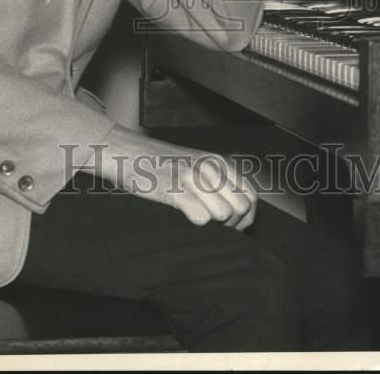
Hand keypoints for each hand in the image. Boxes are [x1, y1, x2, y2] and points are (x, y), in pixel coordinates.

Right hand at [85, 125, 257, 230]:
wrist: (128, 152)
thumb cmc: (163, 165)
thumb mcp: (198, 165)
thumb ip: (220, 182)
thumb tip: (242, 212)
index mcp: (219, 162)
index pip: (251, 197)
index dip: (245, 218)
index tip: (231, 227)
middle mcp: (209, 167)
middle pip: (241, 208)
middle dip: (232, 225)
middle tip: (214, 228)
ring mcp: (191, 176)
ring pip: (224, 213)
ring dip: (214, 226)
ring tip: (198, 220)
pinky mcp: (173, 188)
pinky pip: (200, 215)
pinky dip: (196, 221)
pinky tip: (185, 217)